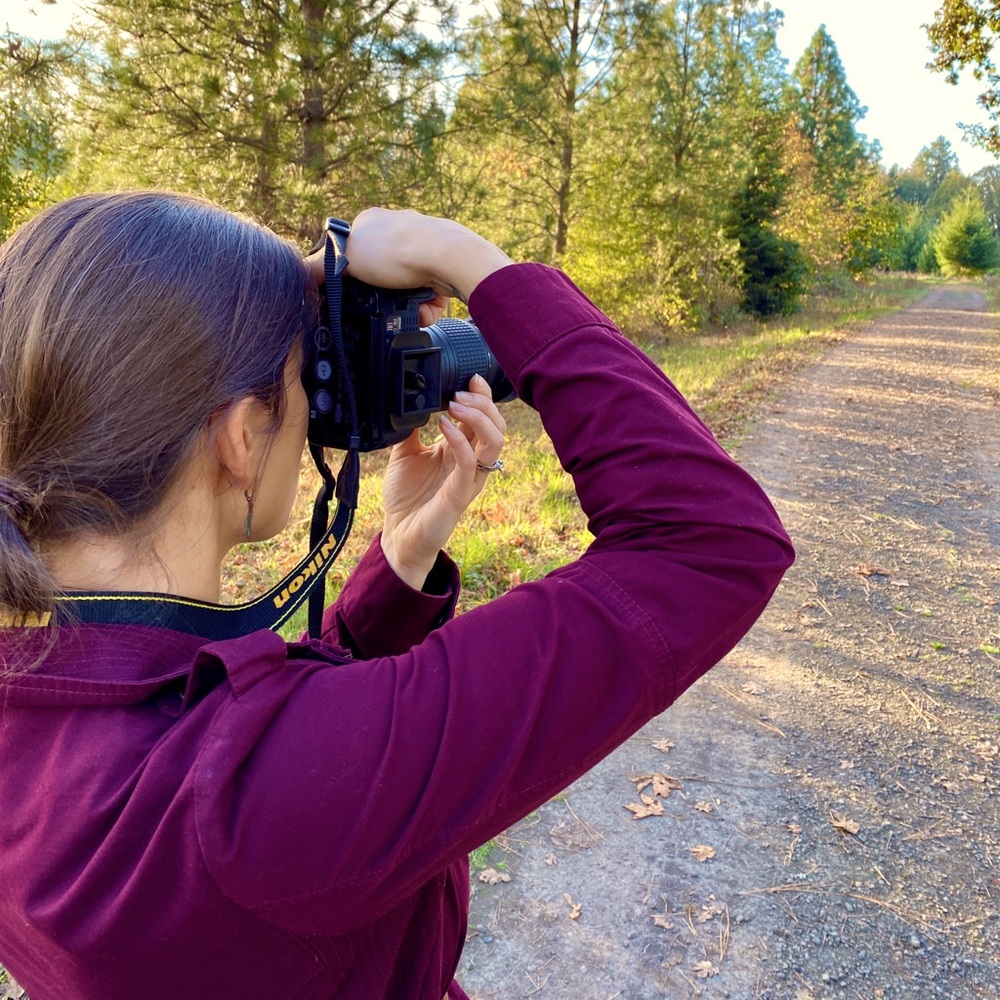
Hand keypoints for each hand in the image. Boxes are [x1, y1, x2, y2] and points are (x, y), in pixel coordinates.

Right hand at [304, 208, 510, 308]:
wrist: (448, 257)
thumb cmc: (397, 251)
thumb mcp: (345, 258)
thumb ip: (318, 266)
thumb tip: (297, 273)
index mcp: (372, 222)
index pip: (353, 252)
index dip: (353, 278)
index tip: (356, 294)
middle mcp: (398, 230)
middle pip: (380, 275)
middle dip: (384, 297)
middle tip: (385, 305)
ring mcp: (422, 247)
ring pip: (405, 288)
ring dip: (406, 305)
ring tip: (410, 309)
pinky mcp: (442, 266)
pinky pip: (428, 294)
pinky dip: (426, 306)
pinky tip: (426, 307)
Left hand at [380, 374, 505, 588]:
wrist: (398, 535)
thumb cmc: (406, 497)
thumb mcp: (405, 453)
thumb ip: (411, 428)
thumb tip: (407, 399)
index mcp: (462, 450)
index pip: (484, 418)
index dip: (483, 396)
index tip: (470, 376)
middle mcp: (471, 462)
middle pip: (497, 425)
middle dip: (483, 403)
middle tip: (458, 391)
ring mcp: (469, 478)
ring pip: (495, 442)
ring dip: (478, 417)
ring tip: (455, 404)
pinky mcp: (460, 494)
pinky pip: (470, 463)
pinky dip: (459, 439)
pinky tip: (442, 426)